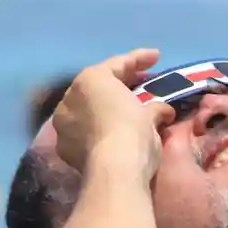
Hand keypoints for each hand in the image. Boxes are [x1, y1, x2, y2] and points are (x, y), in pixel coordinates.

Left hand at [53, 49, 174, 181]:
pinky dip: (97, 130)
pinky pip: (83, 132)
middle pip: (98, 86)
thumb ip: (155, 108)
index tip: (156, 56)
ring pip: (87, 110)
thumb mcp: (151, 116)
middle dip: (120, 85)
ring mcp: (63, 123)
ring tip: (122, 112)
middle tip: (141, 85)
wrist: (115, 170)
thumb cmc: (134, 133)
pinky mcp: (64, 148)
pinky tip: (108, 134)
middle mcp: (71, 97)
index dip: (141, 59)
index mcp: (92, 79)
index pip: (119, 64)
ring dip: (104, 109)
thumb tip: (164, 111)